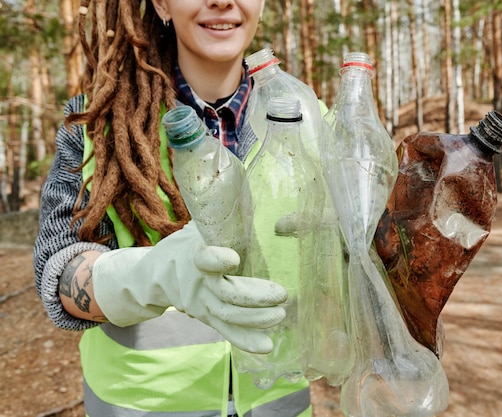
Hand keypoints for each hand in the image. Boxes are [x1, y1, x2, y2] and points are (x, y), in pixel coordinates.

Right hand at [92, 221, 287, 352]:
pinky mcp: (208, 319)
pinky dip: (246, 341)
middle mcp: (197, 284)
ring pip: (228, 317)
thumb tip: (256, 184)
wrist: (155, 274)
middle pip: (224, 295)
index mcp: (195, 254)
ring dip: (255, 320)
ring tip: (281, 315)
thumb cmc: (186, 243)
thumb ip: (221, 214)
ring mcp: (202, 305)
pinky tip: (267, 346)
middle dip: (253, 297)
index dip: (215, 259)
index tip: (231, 257)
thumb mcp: (199, 224)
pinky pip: (227, 332)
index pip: (203, 259)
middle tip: (282, 294)